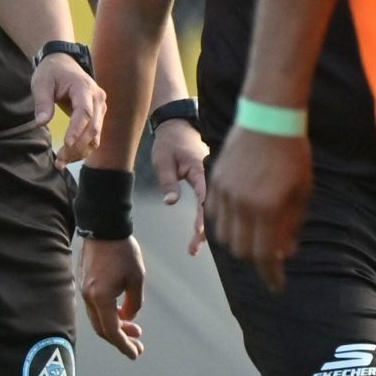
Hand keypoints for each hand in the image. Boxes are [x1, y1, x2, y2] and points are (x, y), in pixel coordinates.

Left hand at [33, 54, 105, 163]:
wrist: (63, 63)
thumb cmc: (51, 72)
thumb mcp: (41, 83)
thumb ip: (42, 102)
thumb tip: (41, 122)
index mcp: (84, 88)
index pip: (85, 112)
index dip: (77, 129)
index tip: (67, 144)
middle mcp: (97, 99)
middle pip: (93, 127)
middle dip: (77, 146)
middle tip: (59, 160)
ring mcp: (100, 108)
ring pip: (95, 135)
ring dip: (80, 151)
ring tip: (61, 163)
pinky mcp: (98, 116)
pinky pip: (94, 136)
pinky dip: (83, 149)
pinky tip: (68, 158)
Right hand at [75, 233, 147, 358]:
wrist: (103, 227)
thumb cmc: (122, 250)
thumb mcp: (137, 277)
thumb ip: (134, 302)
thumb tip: (129, 317)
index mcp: (100, 298)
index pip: (112, 331)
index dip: (124, 345)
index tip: (136, 354)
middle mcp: (88, 297)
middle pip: (102, 329)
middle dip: (120, 339)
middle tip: (138, 345)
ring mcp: (84, 290)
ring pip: (98, 318)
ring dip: (116, 326)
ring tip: (135, 329)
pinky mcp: (85, 284)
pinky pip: (96, 307)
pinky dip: (109, 315)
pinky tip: (122, 312)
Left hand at [151, 117, 210, 255]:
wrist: (178, 125)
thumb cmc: (169, 142)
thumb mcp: (163, 161)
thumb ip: (168, 182)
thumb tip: (171, 203)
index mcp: (200, 169)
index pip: (203, 196)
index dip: (202, 216)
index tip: (198, 233)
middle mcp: (209, 176)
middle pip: (211, 207)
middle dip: (203, 230)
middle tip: (192, 249)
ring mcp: (210, 179)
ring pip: (212, 207)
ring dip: (205, 227)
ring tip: (194, 248)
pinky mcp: (207, 181)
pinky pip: (210, 201)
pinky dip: (206, 217)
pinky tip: (201, 233)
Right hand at [206, 127, 310, 289]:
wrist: (268, 118)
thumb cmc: (292, 154)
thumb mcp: (302, 191)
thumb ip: (293, 224)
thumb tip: (287, 252)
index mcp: (269, 209)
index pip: (266, 255)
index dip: (271, 275)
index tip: (277, 285)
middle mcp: (244, 205)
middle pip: (243, 250)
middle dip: (258, 259)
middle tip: (271, 255)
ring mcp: (226, 193)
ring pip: (225, 235)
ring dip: (241, 242)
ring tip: (256, 234)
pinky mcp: (215, 181)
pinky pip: (213, 214)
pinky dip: (225, 223)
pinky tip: (240, 217)